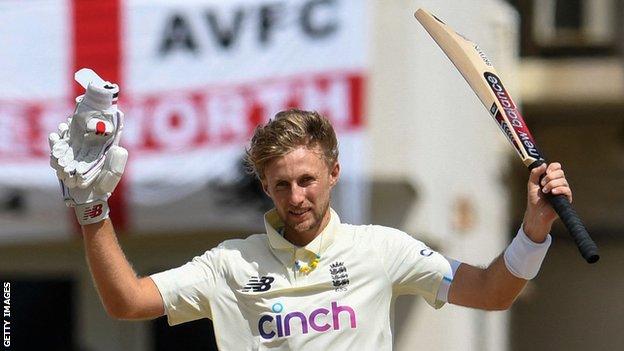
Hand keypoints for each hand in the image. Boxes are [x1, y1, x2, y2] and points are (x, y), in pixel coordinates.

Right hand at [49, 76, 126, 224]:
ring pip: (71, 134)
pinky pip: (59, 147)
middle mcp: (91, 147)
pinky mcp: (66, 158)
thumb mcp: (113, 175)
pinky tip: (54, 137)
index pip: (106, 127)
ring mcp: (77, 151)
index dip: (104, 115)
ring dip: (67, 129)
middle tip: (76, 110)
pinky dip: (56, 142)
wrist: (89, 199)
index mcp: (104, 147)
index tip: (101, 103)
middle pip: (85, 127)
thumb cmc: (103, 186)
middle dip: (80, 118)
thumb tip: (118, 148)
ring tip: (64, 126)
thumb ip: (116, 163)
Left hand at [522, 162, 571, 241]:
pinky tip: (552, 193)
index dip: (552, 167)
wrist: (536, 212)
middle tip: (542, 184)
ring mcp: (563, 190)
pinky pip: (566, 190)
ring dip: (552, 184)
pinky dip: (559, 189)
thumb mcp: (532, 184)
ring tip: (545, 191)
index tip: (546, 172)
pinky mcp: (566, 198)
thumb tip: (543, 164)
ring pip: (563, 180)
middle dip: (550, 177)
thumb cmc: (534, 199)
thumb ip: (535, 173)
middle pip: (560, 172)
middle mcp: (558, 183)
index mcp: (550, 178)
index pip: (557, 167)